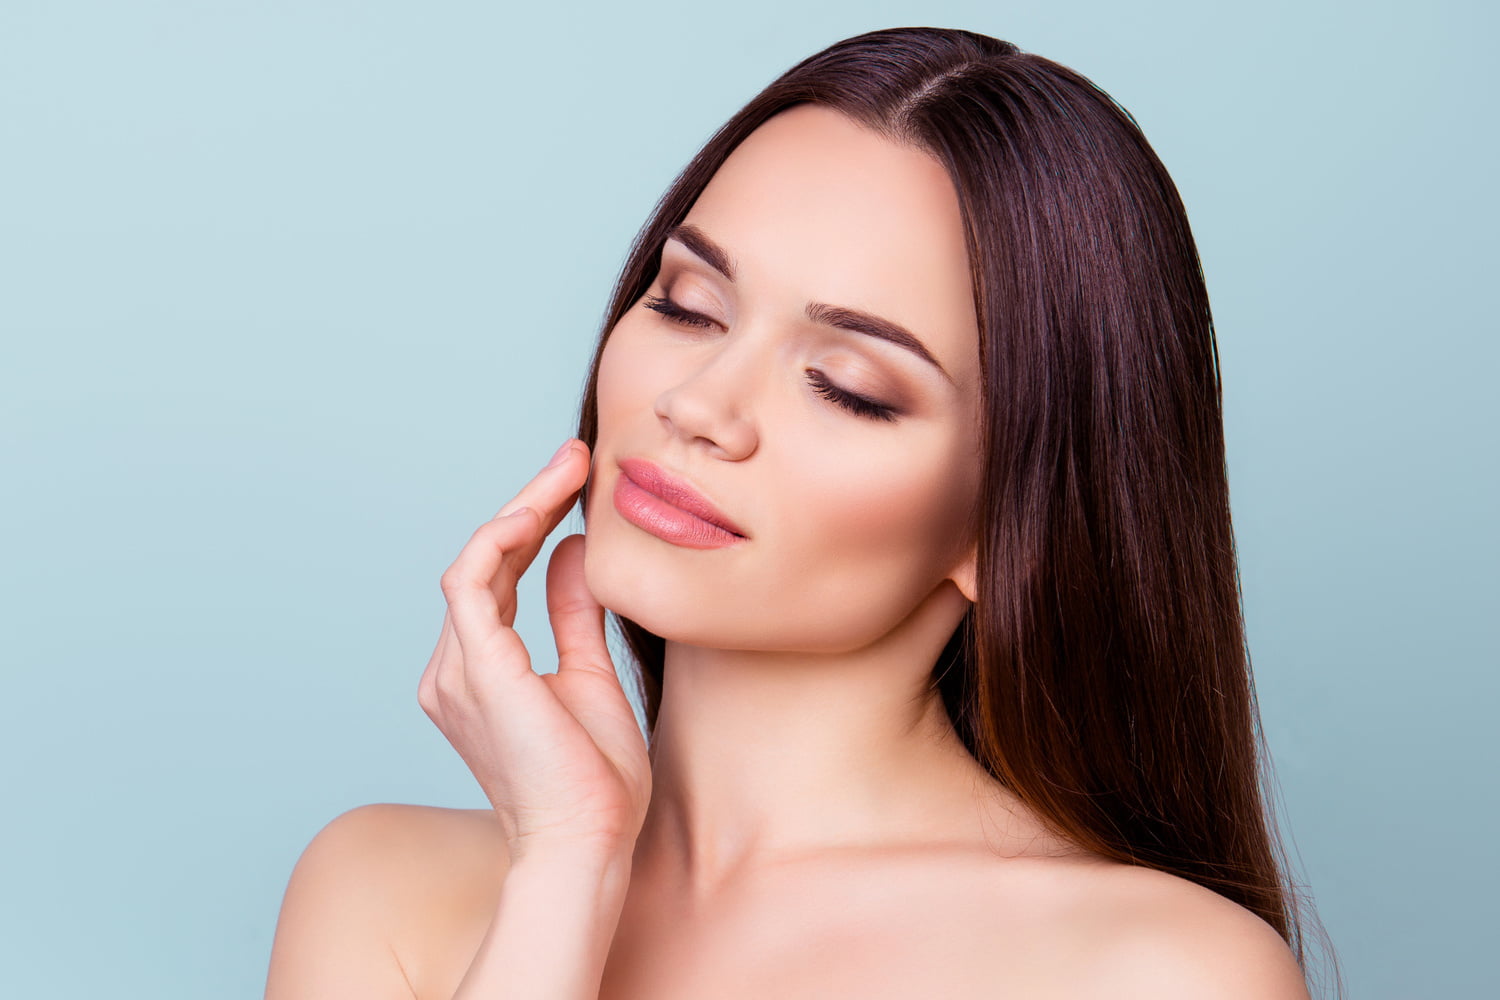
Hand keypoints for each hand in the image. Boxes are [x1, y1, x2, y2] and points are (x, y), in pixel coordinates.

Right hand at [418, 439, 650, 862]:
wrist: (589, 847)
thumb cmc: (593, 784)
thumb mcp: (590, 677)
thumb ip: (573, 616)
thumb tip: (573, 553)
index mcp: (479, 675)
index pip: (497, 578)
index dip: (531, 526)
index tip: (576, 484)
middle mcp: (454, 670)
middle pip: (484, 562)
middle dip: (531, 504)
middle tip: (577, 459)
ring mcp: (457, 671)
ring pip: (477, 561)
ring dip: (524, 508)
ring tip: (572, 469)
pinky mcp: (475, 669)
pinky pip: (471, 581)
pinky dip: (501, 538)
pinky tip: (541, 510)